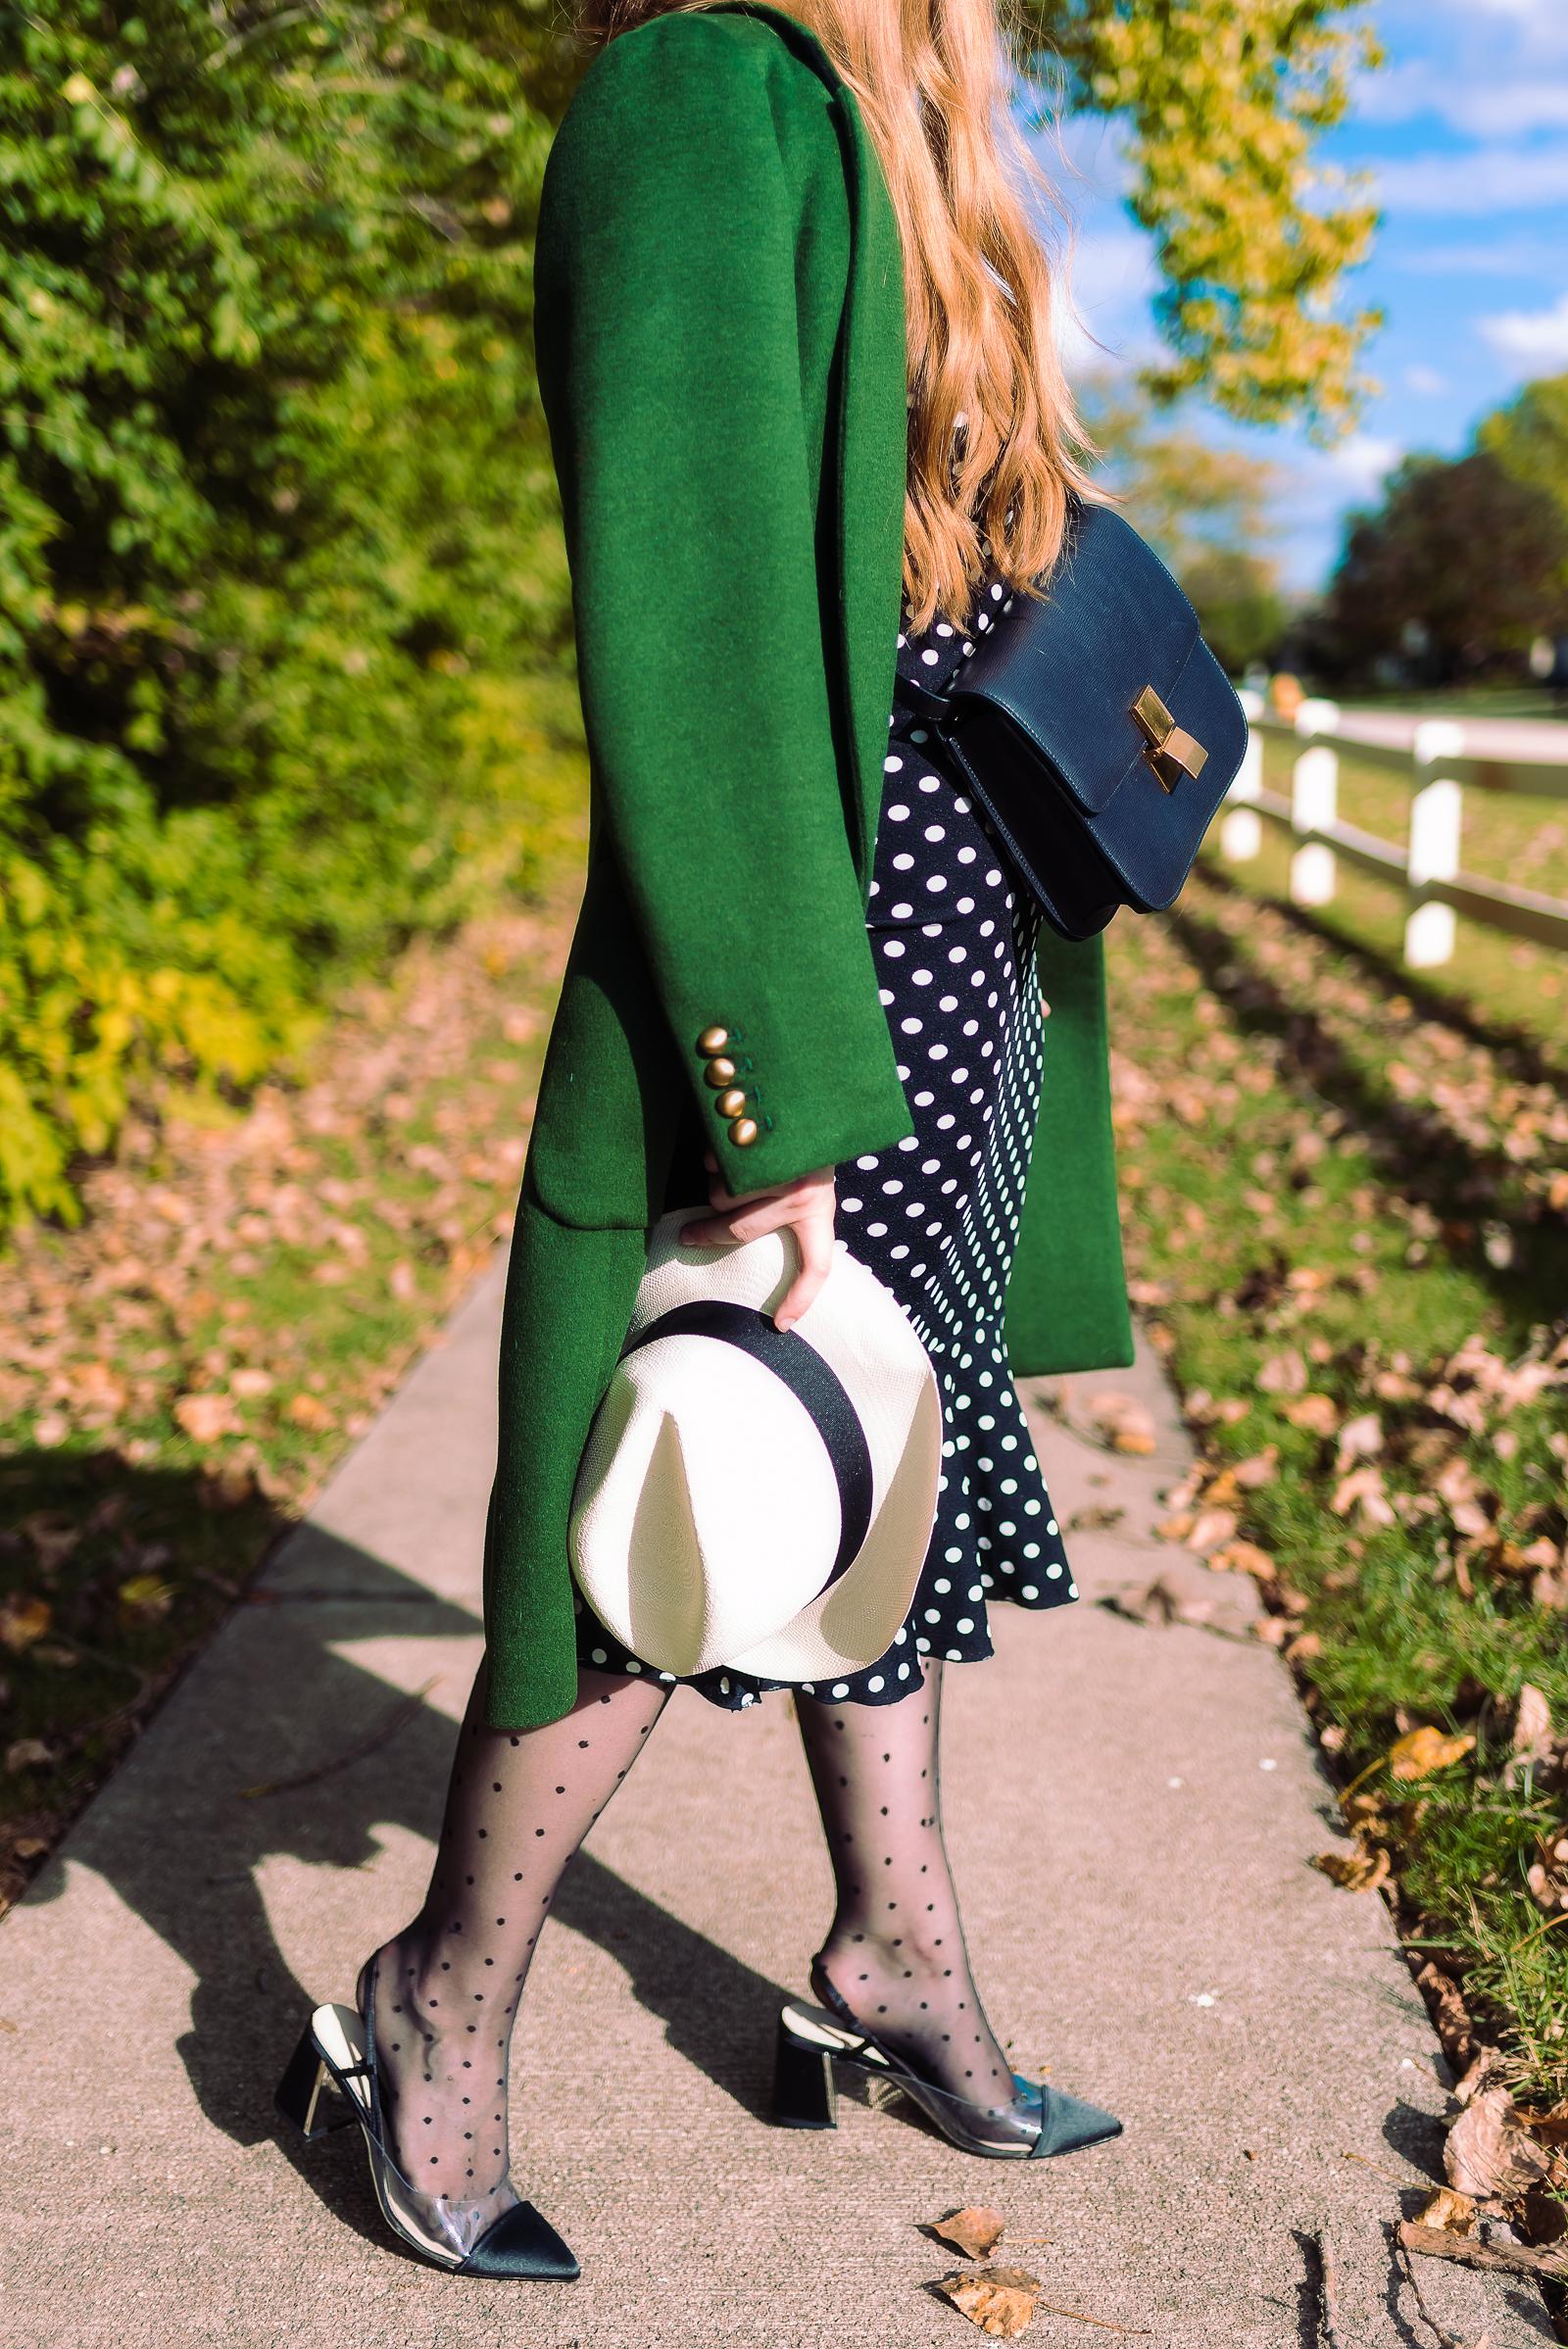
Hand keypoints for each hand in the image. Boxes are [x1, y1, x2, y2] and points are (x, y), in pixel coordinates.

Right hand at [680, 1153, 836, 1331]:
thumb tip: (738, 1237)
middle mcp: (804, 1193)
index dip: (801, 1297)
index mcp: (819, 1209)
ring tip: (729, 1167)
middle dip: (706, 1233)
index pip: (818, 1264)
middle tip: (688, 1237)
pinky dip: (710, 1158)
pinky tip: (727, 1145)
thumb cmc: (802, 1142)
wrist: (812, 1093)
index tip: (781, 1326)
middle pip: (739, 1230)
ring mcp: (779, 1168)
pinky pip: (715, 1164)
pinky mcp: (756, 1143)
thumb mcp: (811, 1180)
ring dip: (714, 1183)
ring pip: (721, 1196)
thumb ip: (792, 1209)